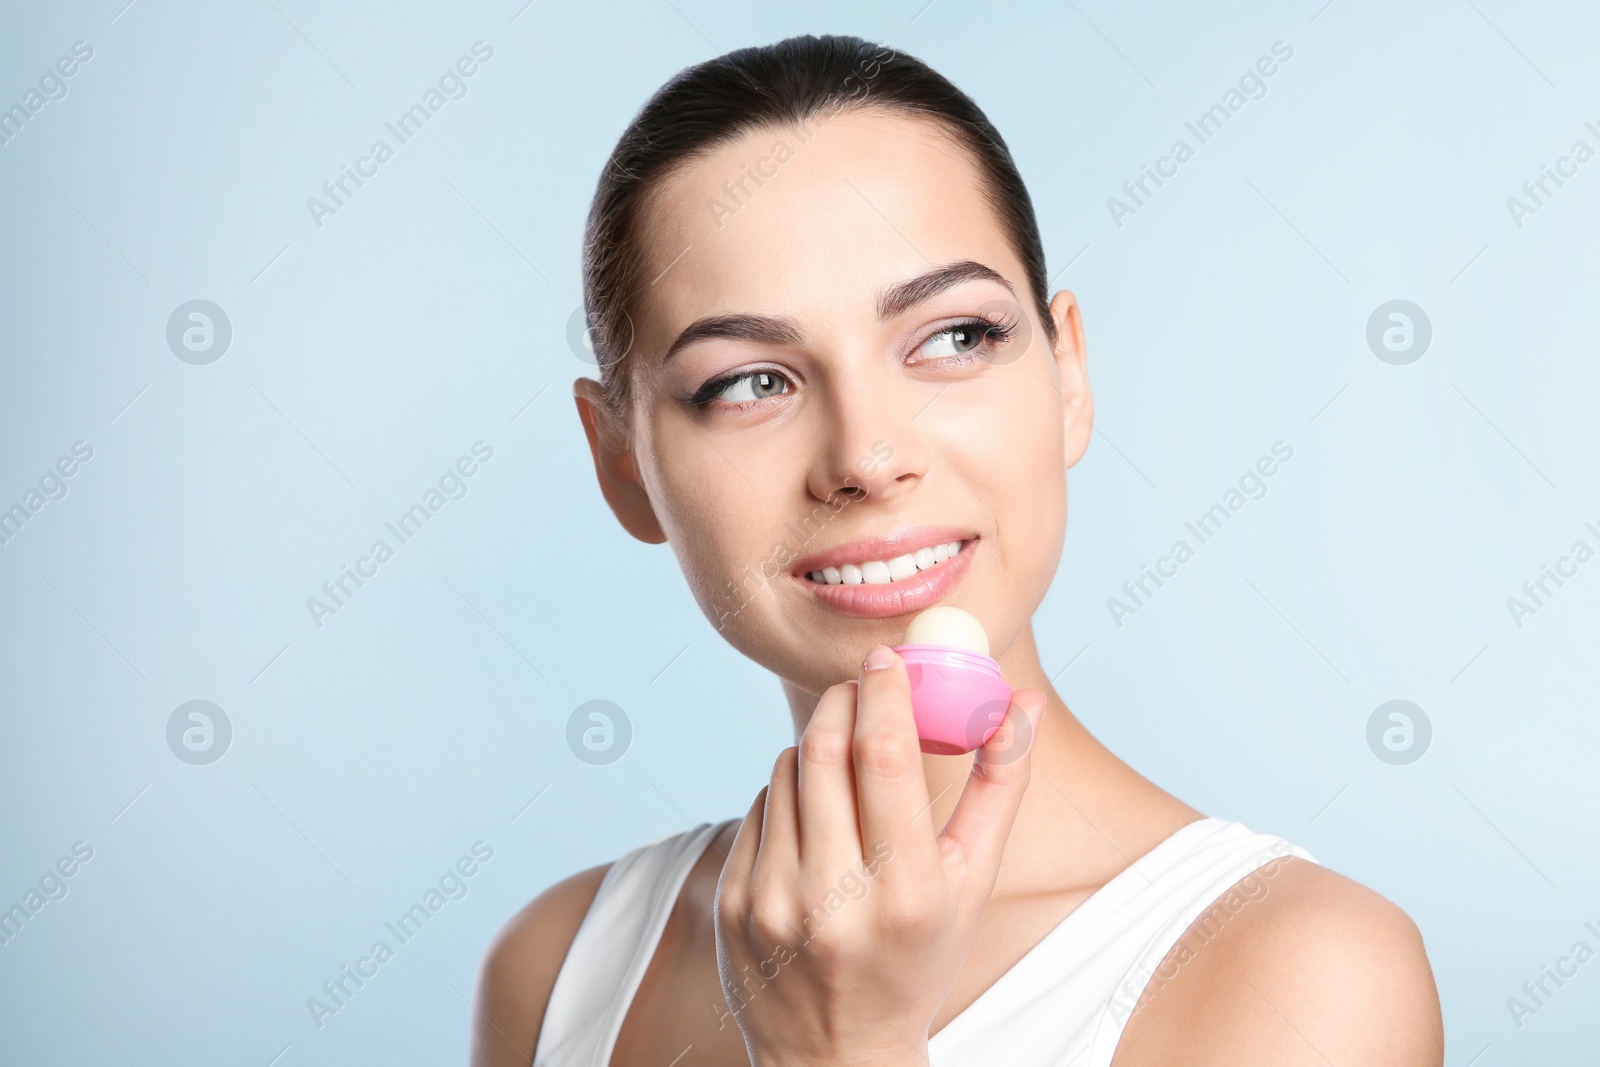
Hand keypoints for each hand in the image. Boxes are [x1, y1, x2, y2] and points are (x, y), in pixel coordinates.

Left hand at [713, 644, 1044, 1066]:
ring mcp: (773, 902)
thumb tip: (1026, 701)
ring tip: (847, 766)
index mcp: (907, 893)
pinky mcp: (734, 904)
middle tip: (863, 683)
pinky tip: (815, 821)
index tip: (889, 657)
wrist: (839, 1052)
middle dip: (845, 700)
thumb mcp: (972, 884)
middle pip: (828, 750)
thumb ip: (1000, 788)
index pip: (886, 759)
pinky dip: (789, 791)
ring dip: (819, 745)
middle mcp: (835, 899)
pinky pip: (760, 806)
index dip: (886, 693)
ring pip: (788, 770)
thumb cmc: (919, 957)